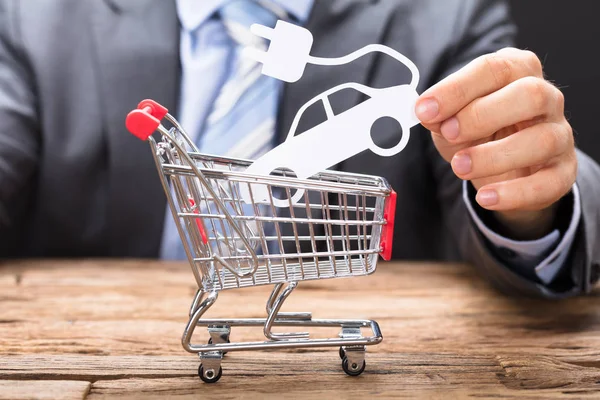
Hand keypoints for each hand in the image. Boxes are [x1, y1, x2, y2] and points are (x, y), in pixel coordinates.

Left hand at [415, 48, 576, 239]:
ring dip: (495, 156)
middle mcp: (546, 97)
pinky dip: (515, 193)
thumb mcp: (452, 120)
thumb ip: (441, 116)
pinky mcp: (563, 170)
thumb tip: (427, 113)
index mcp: (517, 71)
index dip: (457, 89)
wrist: (505, 169)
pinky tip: (486, 197)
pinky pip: (548, 182)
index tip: (425, 109)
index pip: (493, 70)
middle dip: (482, 115)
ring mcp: (560, 134)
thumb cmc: (479, 132)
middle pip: (530, 95)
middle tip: (449, 133)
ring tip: (460, 167)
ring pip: (542, 140)